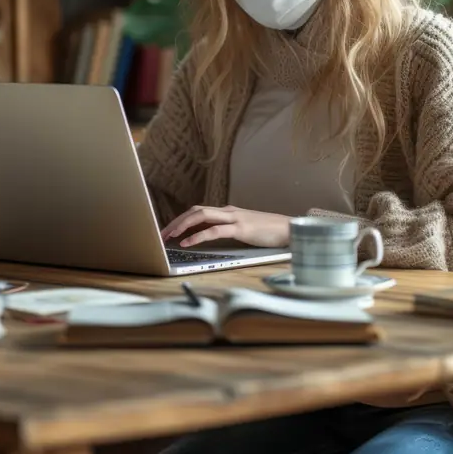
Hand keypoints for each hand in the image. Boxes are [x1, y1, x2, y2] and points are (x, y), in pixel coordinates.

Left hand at [161, 205, 289, 248]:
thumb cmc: (271, 232)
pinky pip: (214, 230)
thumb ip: (230, 230)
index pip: (199, 211)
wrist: (292, 229)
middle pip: (195, 210)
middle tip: (161, 234)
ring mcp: (235, 218)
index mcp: (229, 212)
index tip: (168, 230)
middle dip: (176, 221)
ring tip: (168, 236)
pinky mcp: (241, 229)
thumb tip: (213, 236)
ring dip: (181, 225)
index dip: (181, 219)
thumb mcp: (246, 230)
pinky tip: (187, 243)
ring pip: (201, 215)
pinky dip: (198, 235)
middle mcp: (229, 211)